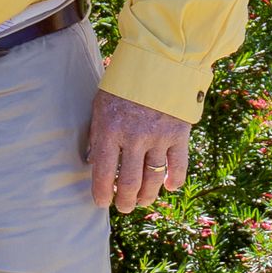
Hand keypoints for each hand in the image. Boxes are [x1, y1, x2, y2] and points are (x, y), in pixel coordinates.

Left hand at [86, 89, 191, 211]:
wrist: (157, 64)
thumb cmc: (122, 87)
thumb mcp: (99, 107)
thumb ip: (97, 135)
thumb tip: (92, 162)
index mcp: (109, 130)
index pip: (102, 172)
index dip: (101, 192)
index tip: (101, 203)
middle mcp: (134, 138)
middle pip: (129, 182)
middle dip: (125, 200)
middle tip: (123, 207)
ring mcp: (158, 138)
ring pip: (153, 178)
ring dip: (147, 195)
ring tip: (141, 202)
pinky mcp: (179, 134)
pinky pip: (178, 165)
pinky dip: (175, 179)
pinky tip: (169, 187)